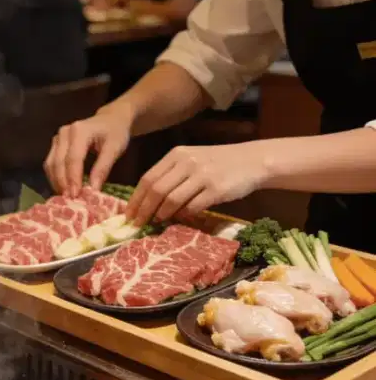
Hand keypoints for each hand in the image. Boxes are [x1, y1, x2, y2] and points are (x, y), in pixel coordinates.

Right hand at [45, 110, 132, 196]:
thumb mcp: (115, 148)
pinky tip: (63, 188)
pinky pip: (50, 163)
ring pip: (50, 164)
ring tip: (66, 198)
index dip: (73, 179)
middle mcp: (64, 133)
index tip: (75, 196)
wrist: (111, 119)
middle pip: (58, 162)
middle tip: (69, 201)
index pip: (73, 159)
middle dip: (62, 183)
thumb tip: (92, 190)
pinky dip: (55, 177)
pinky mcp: (55, 144)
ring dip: (56, 182)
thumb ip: (103, 168)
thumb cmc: (115, 132)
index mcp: (80, 131)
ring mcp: (57, 138)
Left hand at [125, 143, 268, 225]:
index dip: (136, 198)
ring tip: (157, 222)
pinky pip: (193, 206)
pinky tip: (181, 219)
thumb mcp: (191, 160)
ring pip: (172, 199)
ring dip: (162, 214)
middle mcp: (186, 162)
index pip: (148, 178)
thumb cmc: (217, 163)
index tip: (128, 214)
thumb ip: (171, 175)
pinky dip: (184, 215)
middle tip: (137, 224)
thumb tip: (148, 201)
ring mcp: (202, 175)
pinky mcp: (216, 189)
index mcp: (176, 155)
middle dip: (144, 210)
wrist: (252, 161)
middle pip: (156, 189)